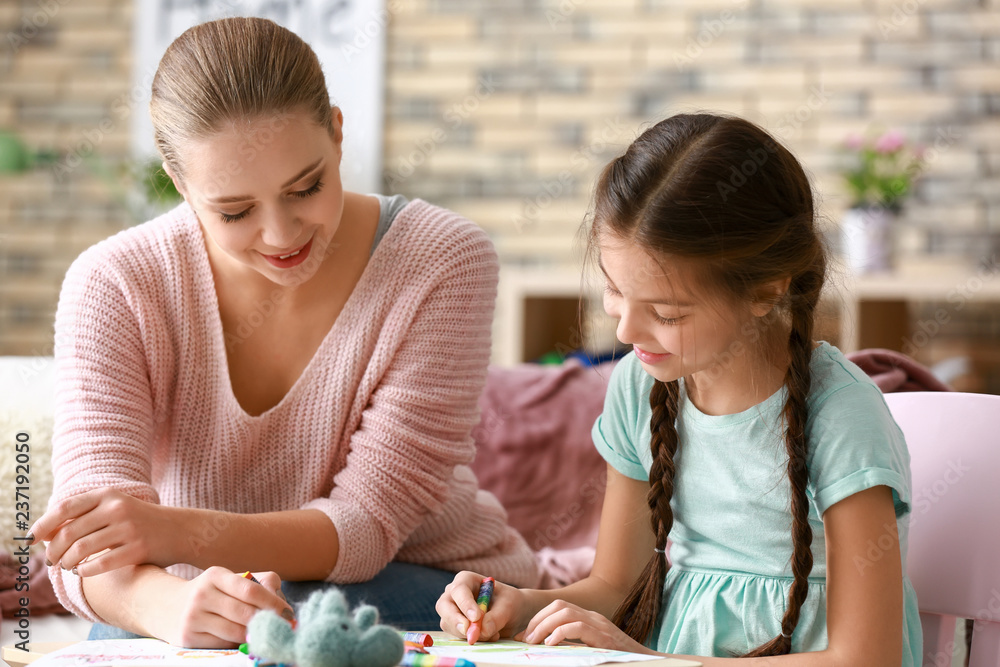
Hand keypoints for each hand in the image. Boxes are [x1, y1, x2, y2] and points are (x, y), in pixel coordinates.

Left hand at [30, 488, 177, 575]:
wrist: (180, 530)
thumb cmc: (140, 521)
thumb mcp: (114, 509)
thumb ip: (84, 517)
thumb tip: (45, 534)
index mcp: (109, 495)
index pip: (66, 507)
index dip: (43, 524)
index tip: (31, 539)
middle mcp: (117, 508)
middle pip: (69, 532)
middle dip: (54, 550)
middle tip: (52, 560)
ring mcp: (129, 528)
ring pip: (81, 549)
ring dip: (67, 562)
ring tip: (68, 566)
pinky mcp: (138, 549)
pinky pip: (99, 564)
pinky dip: (85, 571)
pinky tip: (83, 571)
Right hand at [155, 567, 294, 647]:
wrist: (168, 607)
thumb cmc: (211, 593)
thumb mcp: (229, 580)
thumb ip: (259, 584)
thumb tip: (282, 604)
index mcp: (216, 575)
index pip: (251, 590)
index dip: (273, 603)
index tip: (288, 613)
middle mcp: (202, 594)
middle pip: (244, 613)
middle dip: (267, 622)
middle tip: (282, 628)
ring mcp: (192, 617)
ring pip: (234, 632)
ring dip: (254, 635)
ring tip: (265, 634)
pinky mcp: (187, 638)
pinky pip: (222, 644)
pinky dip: (237, 644)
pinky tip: (244, 640)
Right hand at [436, 571, 524, 641]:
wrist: (512, 614)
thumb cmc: (509, 602)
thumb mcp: (508, 606)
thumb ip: (496, 617)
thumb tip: (482, 630)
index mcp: (466, 580)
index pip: (459, 590)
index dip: (465, 603)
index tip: (476, 617)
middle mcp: (454, 594)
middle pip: (443, 606)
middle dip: (455, 620)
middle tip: (469, 631)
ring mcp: (451, 610)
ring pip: (447, 623)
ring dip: (467, 633)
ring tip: (493, 633)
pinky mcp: (454, 626)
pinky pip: (455, 635)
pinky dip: (470, 638)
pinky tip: (488, 636)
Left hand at [520, 600, 654, 654]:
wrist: (647, 664)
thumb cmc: (619, 660)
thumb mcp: (592, 650)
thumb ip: (575, 645)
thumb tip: (548, 649)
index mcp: (589, 619)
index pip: (559, 607)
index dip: (538, 619)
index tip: (525, 635)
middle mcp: (594, 618)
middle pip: (559, 605)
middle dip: (538, 620)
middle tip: (526, 638)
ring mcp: (600, 626)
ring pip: (565, 612)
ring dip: (544, 625)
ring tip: (534, 642)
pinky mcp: (605, 638)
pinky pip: (578, 627)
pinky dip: (560, 633)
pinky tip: (551, 644)